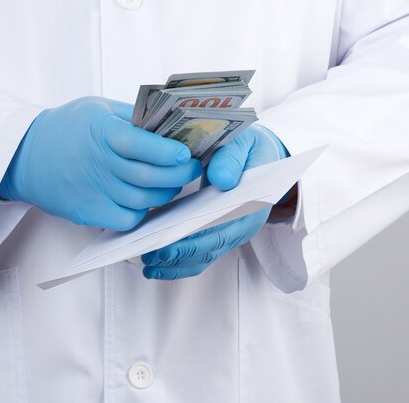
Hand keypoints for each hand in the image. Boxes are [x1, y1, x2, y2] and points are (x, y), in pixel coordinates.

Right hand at [0, 97, 202, 230]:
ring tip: (174, 181)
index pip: (140, 145)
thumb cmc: (66, 127)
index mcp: (101, 132)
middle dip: (179, 174)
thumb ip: (133, 117)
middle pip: (148, 176)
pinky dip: (144, 212)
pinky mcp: (90, 212)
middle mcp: (98, 164)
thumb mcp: (98, 107)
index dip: (168, 151)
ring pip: (143, 200)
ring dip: (166, 192)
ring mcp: (93, 192)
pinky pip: (127, 220)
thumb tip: (171, 124)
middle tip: (192, 168)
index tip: (186, 152)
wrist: (26, 155)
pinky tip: (148, 198)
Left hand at [141, 124, 288, 279]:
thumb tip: (222, 180)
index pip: (222, 229)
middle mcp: (243, 225)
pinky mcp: (219, 233)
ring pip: (204, 255)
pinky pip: (201, 253)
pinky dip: (179, 261)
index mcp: (253, 204)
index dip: (195, 240)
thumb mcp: (244, 143)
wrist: (261, 155)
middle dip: (179, 255)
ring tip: (148, 265)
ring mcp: (231, 232)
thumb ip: (231, 159)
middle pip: (210, 248)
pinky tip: (156, 264)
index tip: (169, 245)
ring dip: (176, 264)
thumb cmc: (249, 148)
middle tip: (150, 257)